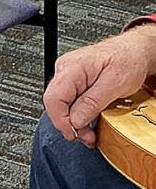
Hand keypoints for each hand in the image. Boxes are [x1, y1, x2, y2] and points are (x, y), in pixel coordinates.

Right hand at [43, 24, 155, 146]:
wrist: (135, 51)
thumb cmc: (128, 59)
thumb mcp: (115, 83)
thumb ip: (92, 102)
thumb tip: (75, 120)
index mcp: (72, 68)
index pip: (53, 99)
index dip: (61, 121)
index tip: (74, 134)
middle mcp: (66, 70)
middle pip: (55, 104)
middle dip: (69, 124)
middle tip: (86, 137)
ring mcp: (68, 75)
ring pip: (61, 105)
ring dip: (73, 122)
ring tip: (89, 133)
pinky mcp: (74, 82)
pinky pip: (69, 102)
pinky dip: (77, 115)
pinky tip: (87, 121)